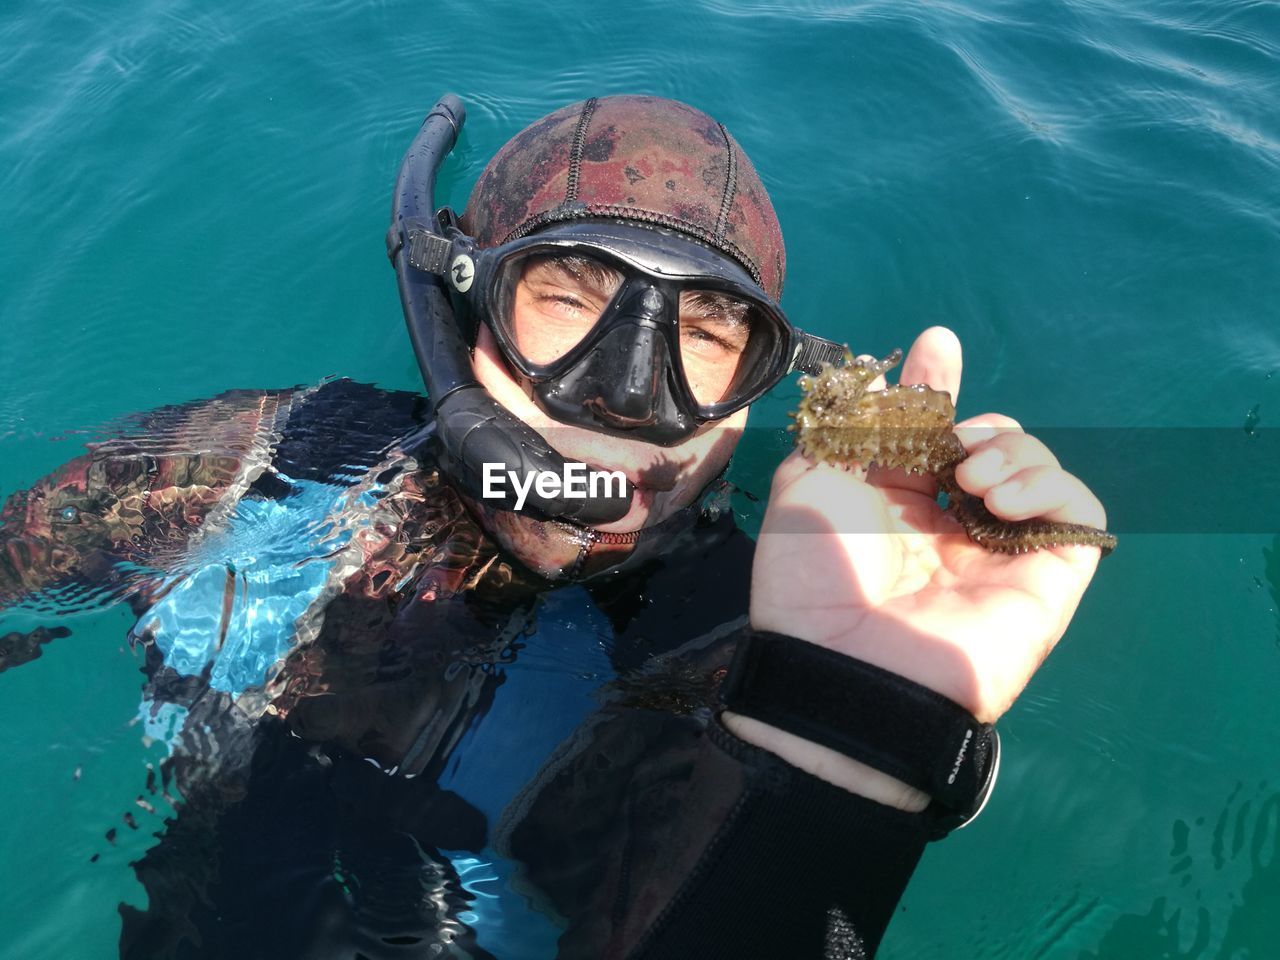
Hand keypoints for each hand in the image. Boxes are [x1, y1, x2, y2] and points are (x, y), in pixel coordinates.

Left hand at [748, 326, 1106, 725]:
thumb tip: (904, 366)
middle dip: (979, 426)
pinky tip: (1006, 499)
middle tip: (953, 449)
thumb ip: (860, 422)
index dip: (939, 388)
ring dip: (1016, 452)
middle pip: (995, 445)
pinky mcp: (1046, 578)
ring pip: (1041, 472)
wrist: (843, 666)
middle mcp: (951, 525)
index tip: (939, 347)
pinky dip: (1055, 487)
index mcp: (895, 503)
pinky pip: (1080, 515)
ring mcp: (1001, 552)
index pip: (935, 433)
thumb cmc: (816, 573)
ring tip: (974, 480)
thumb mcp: (813, 480)